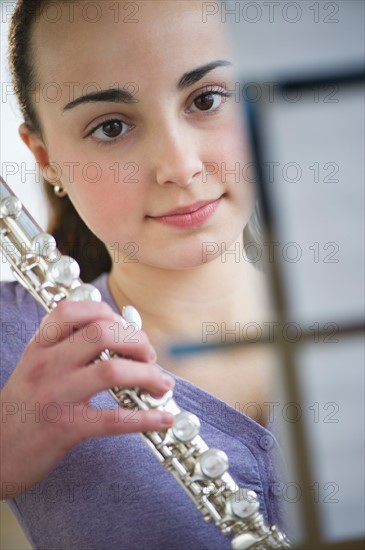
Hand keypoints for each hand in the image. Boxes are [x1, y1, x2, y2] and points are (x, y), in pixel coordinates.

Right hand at [0, 301, 174, 498]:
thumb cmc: (23, 407)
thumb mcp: (34, 367)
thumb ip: (65, 346)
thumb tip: (115, 334)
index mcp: (40, 347)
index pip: (72, 310)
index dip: (107, 313)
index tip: (125, 328)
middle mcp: (46, 365)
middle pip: (101, 333)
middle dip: (136, 341)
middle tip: (149, 356)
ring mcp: (55, 396)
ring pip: (112, 370)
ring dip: (147, 375)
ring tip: (161, 384)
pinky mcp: (65, 428)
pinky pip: (113, 419)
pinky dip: (145, 418)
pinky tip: (163, 418)